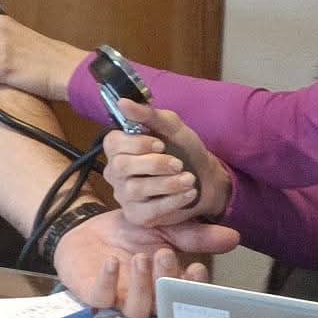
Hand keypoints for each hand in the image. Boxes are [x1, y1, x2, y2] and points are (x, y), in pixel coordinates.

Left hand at [52, 209, 238, 317]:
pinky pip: (102, 297)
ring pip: (137, 309)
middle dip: (167, 281)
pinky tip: (111, 263)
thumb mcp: (164, 228)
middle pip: (164, 304)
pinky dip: (108, 281)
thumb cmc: (129, 233)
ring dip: (142, 285)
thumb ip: (194, 235)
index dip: (192, 286)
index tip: (196, 267)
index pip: (186, 293)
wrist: (86, 228)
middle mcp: (146, 295)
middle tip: (164, 254)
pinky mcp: (93, 292)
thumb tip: (233, 237)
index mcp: (166, 282)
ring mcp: (120, 297)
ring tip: (141, 257)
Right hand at [104, 101, 232, 225]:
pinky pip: (149, 210)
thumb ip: (148, 115)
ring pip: (135, 189)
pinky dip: (173, 200)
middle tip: (178, 164)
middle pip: (121, 167)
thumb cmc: (184, 150)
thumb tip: (122, 102)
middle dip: (154, 164)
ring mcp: (125, 196)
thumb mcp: (172, 127)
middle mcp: (116, 172)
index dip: (136, 144)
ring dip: (167, 183)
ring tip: (189, 179)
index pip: (112, 143)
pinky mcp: (138, 216)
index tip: (160, 145)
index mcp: (120, 147)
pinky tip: (188, 193)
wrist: (205, 178)